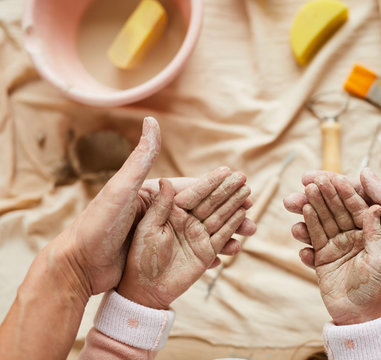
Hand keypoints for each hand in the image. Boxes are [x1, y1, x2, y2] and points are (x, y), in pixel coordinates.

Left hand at [53, 117, 254, 301]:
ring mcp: (165, 236)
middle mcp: (163, 214)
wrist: (80, 265)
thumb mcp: (122, 188)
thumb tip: (152, 119)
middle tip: (253, 214)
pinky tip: (228, 255)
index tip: (242, 182)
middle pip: (206, 211)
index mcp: (156, 196)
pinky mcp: (165, 257)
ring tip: (247, 237)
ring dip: (228, 233)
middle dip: (232, 211)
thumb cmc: (99, 223)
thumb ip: (142, 157)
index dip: (220, 187)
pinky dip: (214, 252)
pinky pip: (196, 252)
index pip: (195, 189)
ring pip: (205, 232)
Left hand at [117, 170, 251, 308]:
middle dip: (228, 192)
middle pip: (212, 203)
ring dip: (235, 209)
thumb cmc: (138, 256)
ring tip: (248, 198)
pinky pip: (221, 239)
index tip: (227, 171)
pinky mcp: (204, 254)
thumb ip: (159, 205)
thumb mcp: (146, 228)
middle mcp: (186, 221)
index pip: (195, 192)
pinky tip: (242, 218)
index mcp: (171, 210)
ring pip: (220, 219)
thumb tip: (166, 181)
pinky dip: (232, 230)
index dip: (211, 182)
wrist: (140, 289)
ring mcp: (196, 237)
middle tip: (245, 181)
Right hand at [284, 169, 380, 331]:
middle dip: (310, 202)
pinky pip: (323, 258)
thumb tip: (365, 173)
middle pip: (332, 210)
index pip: (352, 194)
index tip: (310, 177)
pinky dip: (309, 252)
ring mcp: (356, 250)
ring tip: (293, 223)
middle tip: (291, 199)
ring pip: (324, 232)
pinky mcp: (349, 271)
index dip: (330, 184)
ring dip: (306, 225)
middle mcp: (366, 230)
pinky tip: (302, 248)